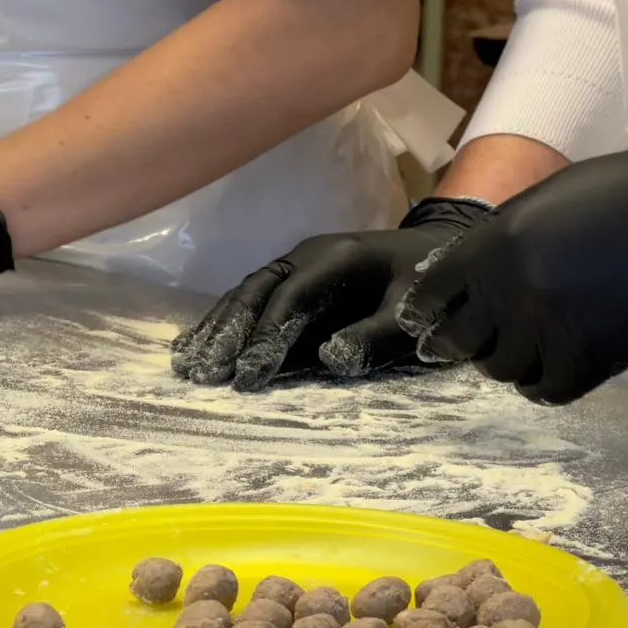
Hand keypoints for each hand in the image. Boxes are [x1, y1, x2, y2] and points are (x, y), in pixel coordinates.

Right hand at [171, 197, 490, 389]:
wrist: (440, 250)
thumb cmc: (432, 286)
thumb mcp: (418, 312)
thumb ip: (377, 335)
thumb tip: (329, 359)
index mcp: (340, 258)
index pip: (292, 297)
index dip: (267, 336)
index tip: (249, 377)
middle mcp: (306, 255)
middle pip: (255, 292)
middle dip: (228, 334)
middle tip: (205, 374)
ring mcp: (293, 264)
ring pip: (243, 294)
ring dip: (215, 330)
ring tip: (187, 366)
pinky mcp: (288, 279)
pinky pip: (247, 299)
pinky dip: (219, 323)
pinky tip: (193, 346)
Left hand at [397, 150, 627, 404]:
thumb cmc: (618, 194)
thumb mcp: (545, 198)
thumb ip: (499, 233)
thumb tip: (460, 262)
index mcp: (491, 247)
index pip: (430, 292)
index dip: (422, 309)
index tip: (419, 321)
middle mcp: (507, 291)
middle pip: (455, 340)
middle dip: (452, 344)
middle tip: (455, 346)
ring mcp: (544, 328)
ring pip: (498, 368)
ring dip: (504, 362)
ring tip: (515, 351)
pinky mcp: (585, 359)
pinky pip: (545, 389)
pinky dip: (543, 384)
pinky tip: (549, 371)